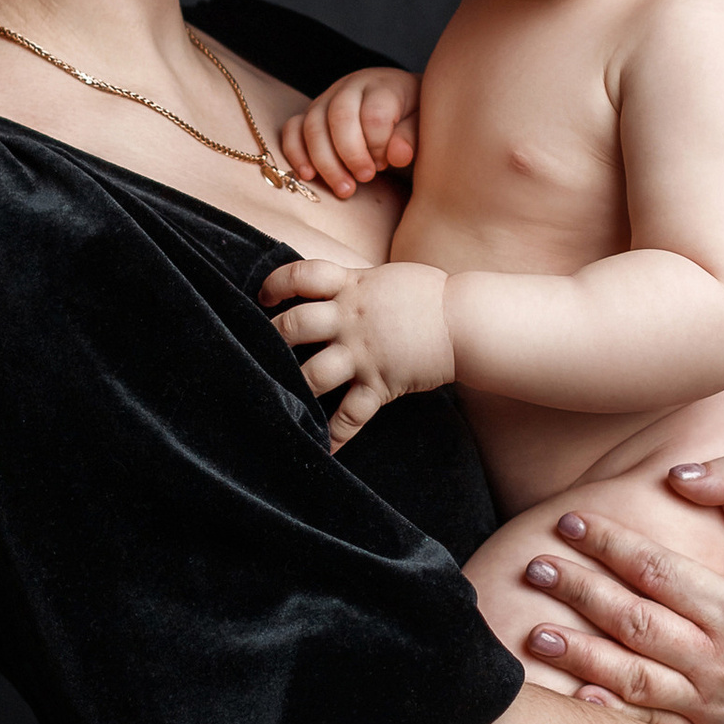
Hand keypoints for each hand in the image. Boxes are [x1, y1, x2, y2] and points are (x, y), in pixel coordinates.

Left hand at [261, 255, 453, 447]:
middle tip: (258, 349)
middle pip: (294, 326)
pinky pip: (351, 415)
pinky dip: (334, 435)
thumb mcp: (385, 277)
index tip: (263, 297)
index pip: (301, 275)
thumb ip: (354, 283)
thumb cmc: (429, 296)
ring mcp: (363, 354)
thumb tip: (329, 286)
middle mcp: (350, 320)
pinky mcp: (380, 383)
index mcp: (351, 287)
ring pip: (313, 374)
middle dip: (270, 339)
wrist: (466, 321)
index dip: (275, 284)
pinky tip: (321, 448)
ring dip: (292, 388)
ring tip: (278, 396)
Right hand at [279, 66, 419, 197]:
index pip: (374, 113)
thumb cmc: (414, 120)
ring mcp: (327, 98)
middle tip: (365, 178)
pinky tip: (308, 175)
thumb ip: (412, 137)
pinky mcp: (311, 114)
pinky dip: (296, 153)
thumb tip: (397, 155)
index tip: (387, 163)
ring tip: (344, 189)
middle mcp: (352, 87)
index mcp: (384, 85)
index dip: (378, 145)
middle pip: (339, 116)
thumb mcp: (424, 125)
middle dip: (350, 154)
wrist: (404, 108)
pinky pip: (292, 128)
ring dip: (324, 161)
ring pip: (313, 125)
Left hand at [520, 458, 723, 723]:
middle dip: (580, 593)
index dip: (609, 544)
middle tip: (534, 568)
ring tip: (534, 633)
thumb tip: (675, 475)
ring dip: (580, 656)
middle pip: (635, 624)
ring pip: (634, 679)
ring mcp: (717, 705)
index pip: (658, 572)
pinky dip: (610, 711)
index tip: (570, 521)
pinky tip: (572, 692)